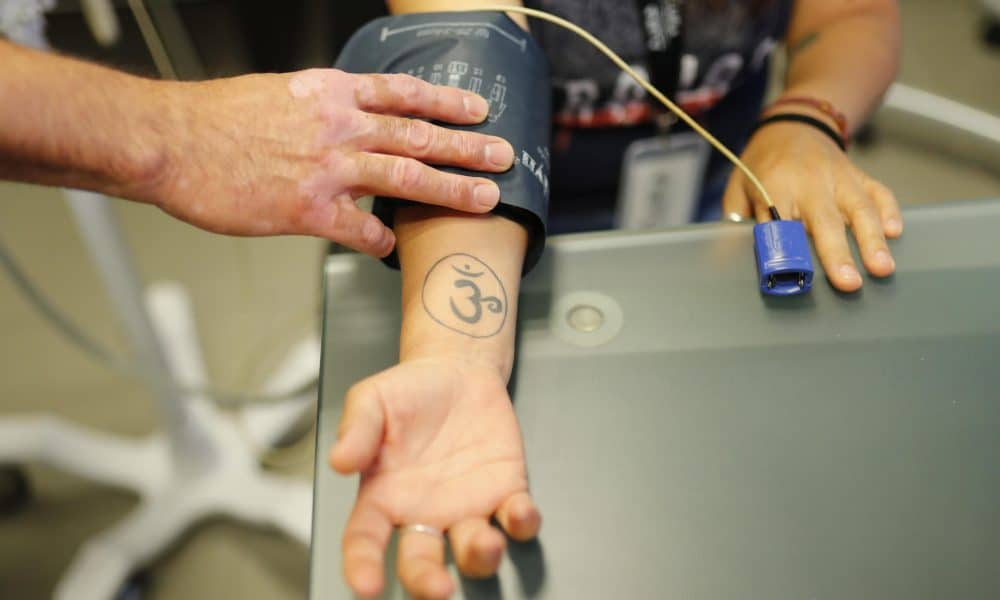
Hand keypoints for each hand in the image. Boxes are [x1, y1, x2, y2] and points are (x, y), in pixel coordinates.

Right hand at [150, 69, 514, 256]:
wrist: (172, 142)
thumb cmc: (216, 119)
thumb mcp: (279, 94)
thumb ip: (322, 108)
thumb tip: (350, 119)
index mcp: (331, 93)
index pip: (404, 93)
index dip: (447, 100)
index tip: (478, 108)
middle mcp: (338, 127)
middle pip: (419, 135)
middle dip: (467, 147)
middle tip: (503, 156)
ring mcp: (327, 168)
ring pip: (406, 177)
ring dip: (450, 190)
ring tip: (485, 199)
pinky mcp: (308, 210)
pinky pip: (360, 229)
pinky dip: (380, 240)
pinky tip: (391, 248)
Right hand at [329, 356, 540, 598]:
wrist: (457, 372)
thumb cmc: (408, 393)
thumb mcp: (371, 399)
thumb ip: (356, 429)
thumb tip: (339, 461)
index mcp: (383, 497)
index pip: (365, 540)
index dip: (362, 566)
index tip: (366, 586)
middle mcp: (424, 513)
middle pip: (421, 562)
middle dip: (428, 581)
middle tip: (437, 589)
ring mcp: (467, 507)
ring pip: (473, 550)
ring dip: (481, 556)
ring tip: (485, 543)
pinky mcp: (505, 491)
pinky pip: (517, 518)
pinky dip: (522, 521)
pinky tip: (519, 513)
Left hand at [722, 121, 902, 291]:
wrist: (791, 124)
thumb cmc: (761, 164)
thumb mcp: (739, 187)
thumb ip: (740, 220)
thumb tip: (737, 257)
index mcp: (775, 184)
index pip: (781, 222)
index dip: (788, 247)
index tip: (796, 273)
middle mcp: (810, 180)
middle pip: (826, 220)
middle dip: (838, 254)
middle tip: (849, 283)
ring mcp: (839, 176)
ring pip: (860, 208)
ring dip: (872, 239)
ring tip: (882, 268)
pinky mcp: (858, 175)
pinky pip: (878, 192)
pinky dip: (889, 211)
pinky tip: (895, 233)